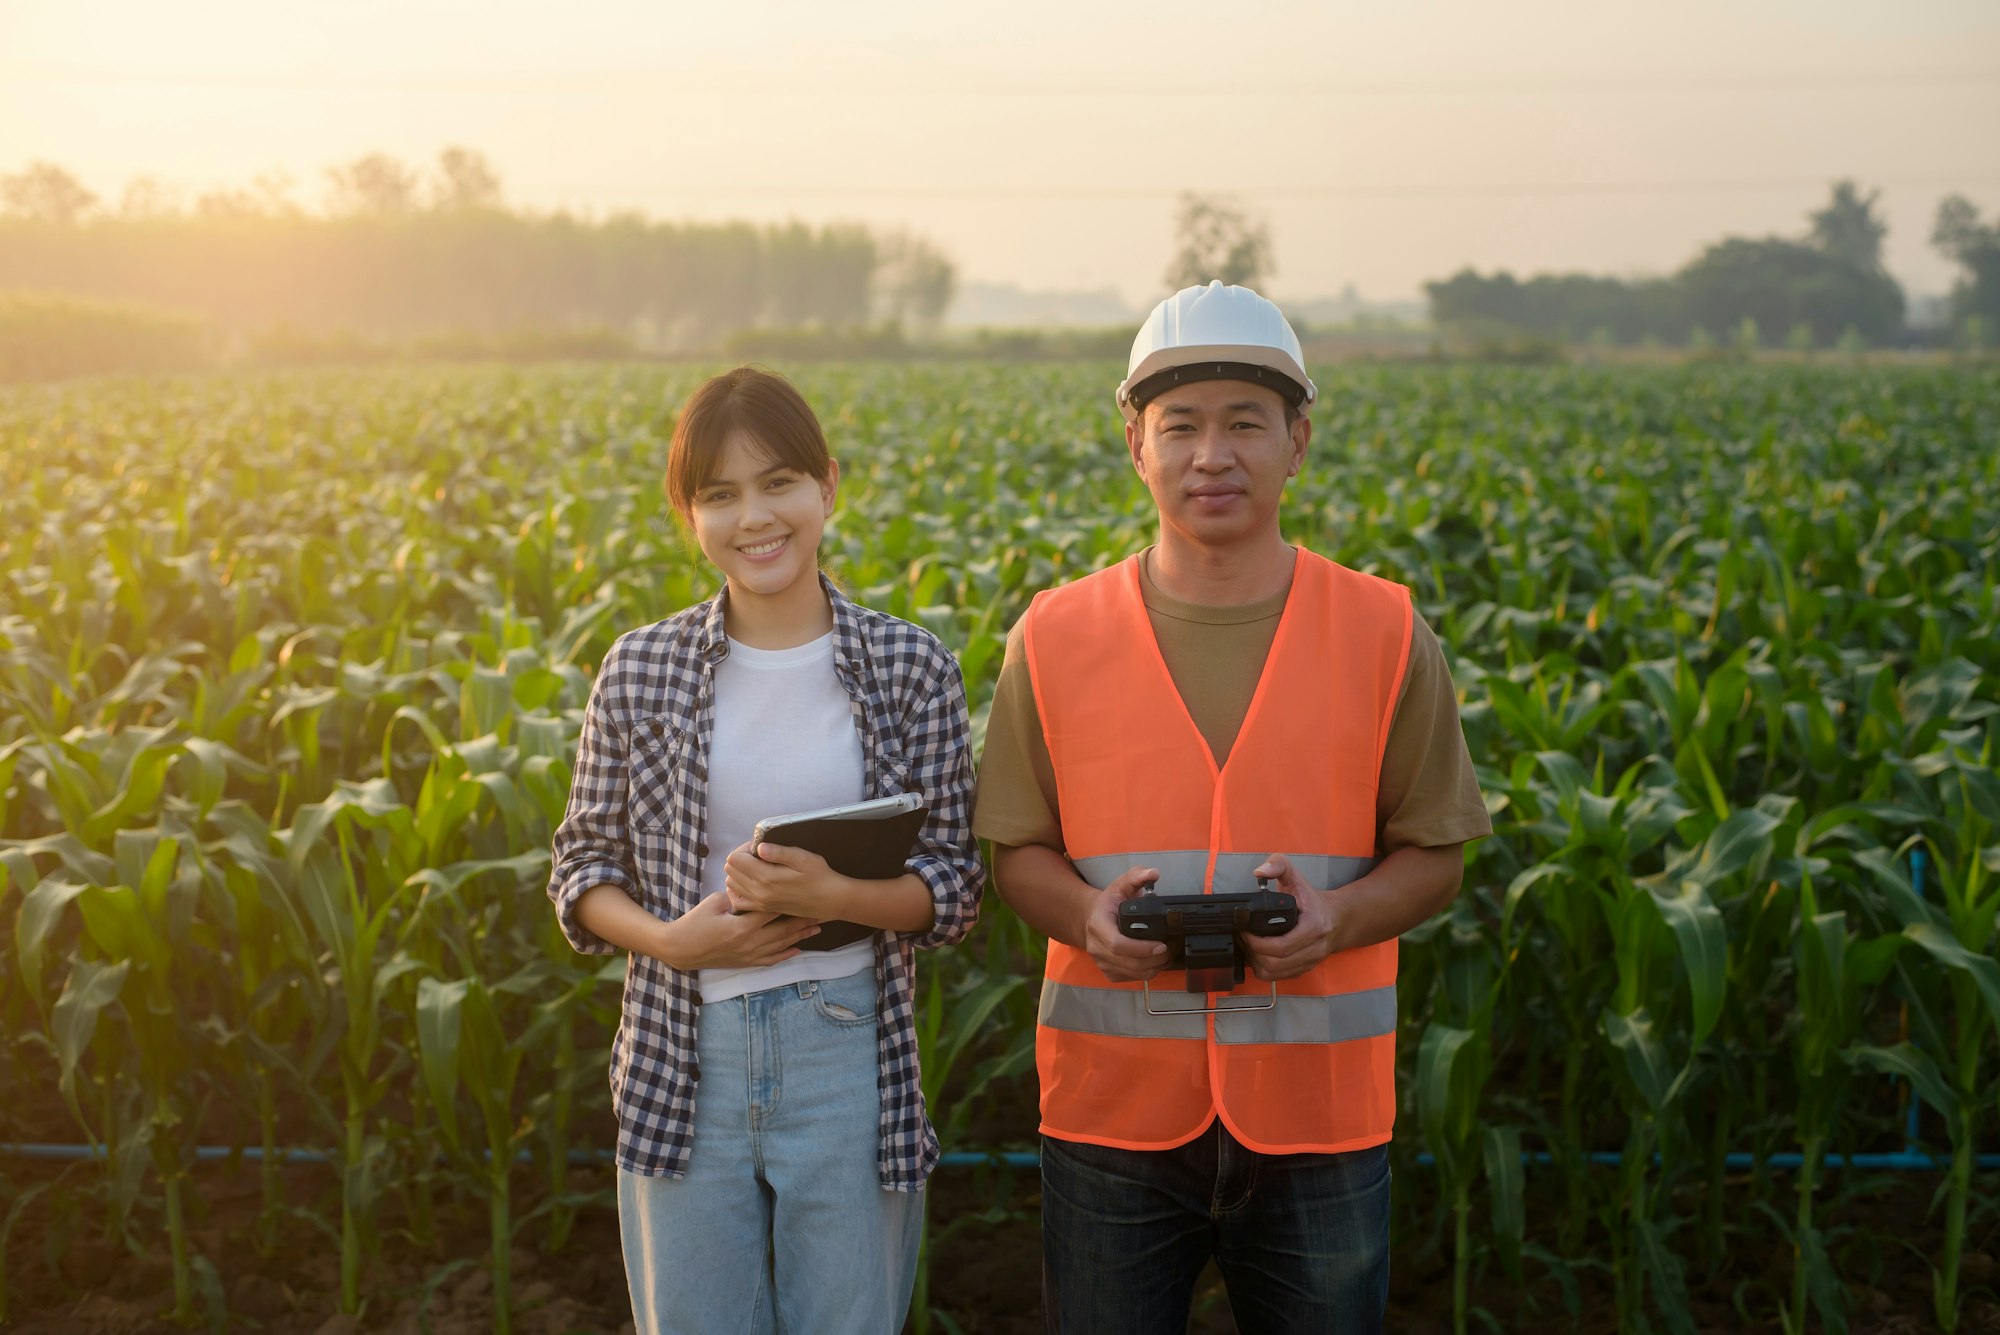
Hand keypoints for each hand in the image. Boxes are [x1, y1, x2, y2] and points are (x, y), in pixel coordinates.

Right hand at [656, 890, 821, 969]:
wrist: (681, 949)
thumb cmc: (695, 922)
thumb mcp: (715, 903)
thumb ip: (738, 897)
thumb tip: (754, 889)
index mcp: (742, 926)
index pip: (773, 911)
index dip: (791, 902)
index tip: (806, 895)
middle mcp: (750, 942)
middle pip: (783, 930)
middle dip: (803, 921)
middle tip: (822, 912)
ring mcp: (749, 955)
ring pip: (780, 946)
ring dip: (799, 937)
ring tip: (817, 929)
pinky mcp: (745, 962)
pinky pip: (770, 960)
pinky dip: (785, 955)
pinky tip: (798, 950)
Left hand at [724, 840, 846, 918]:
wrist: (830, 900)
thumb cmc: (819, 876)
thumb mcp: (803, 858)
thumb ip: (778, 852)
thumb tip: (759, 847)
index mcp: (766, 877)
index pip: (735, 858)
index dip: (744, 848)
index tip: (759, 847)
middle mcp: (758, 892)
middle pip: (730, 870)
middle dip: (740, 858)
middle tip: (758, 855)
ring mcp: (759, 902)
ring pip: (731, 883)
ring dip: (739, 872)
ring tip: (757, 867)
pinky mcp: (762, 908)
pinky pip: (738, 899)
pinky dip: (739, 888)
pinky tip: (752, 881)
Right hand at [1079, 867, 1170, 983]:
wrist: (1090, 919)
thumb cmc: (1108, 903)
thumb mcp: (1120, 885)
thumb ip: (1136, 876)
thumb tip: (1154, 873)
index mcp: (1098, 926)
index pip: (1118, 944)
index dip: (1141, 948)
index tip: (1162, 944)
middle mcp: (1097, 948)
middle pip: (1130, 963)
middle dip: (1156, 959)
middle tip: (1173, 949)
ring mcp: (1102, 963)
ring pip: (1134, 974)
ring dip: (1155, 967)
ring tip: (1169, 954)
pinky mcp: (1109, 973)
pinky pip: (1133, 978)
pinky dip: (1148, 972)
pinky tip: (1156, 960)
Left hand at [1242, 853, 1342, 980]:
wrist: (1337, 919)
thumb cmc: (1312, 900)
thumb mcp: (1296, 877)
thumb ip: (1278, 865)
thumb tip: (1259, 871)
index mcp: (1313, 928)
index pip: (1281, 946)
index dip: (1257, 943)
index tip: (1244, 931)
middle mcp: (1314, 949)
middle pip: (1274, 963)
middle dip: (1252, 953)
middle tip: (1242, 938)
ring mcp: (1309, 962)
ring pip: (1274, 974)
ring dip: (1256, 963)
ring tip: (1248, 947)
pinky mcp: (1303, 969)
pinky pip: (1278, 977)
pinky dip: (1264, 969)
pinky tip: (1257, 955)